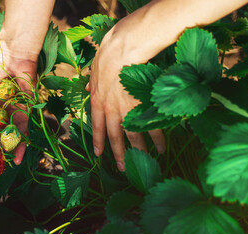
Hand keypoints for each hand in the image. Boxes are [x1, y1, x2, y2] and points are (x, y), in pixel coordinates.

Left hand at [88, 14, 166, 171]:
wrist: (121, 51)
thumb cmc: (108, 55)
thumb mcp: (94, 69)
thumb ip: (92, 82)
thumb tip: (86, 87)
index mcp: (97, 101)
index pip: (96, 126)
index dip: (98, 140)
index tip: (99, 153)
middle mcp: (110, 110)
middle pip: (114, 136)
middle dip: (118, 153)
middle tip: (121, 168)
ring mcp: (126, 110)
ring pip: (132, 136)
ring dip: (138, 150)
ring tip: (144, 161)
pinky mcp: (141, 107)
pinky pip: (149, 127)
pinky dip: (156, 138)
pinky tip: (161, 147)